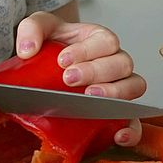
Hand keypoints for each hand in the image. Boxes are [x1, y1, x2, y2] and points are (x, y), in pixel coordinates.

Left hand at [15, 10, 146, 146]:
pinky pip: (134, 122)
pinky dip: (130, 129)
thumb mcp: (39, 28)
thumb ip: (32, 29)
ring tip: (89, 97)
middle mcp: (114, 62)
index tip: (62, 60)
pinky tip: (117, 135)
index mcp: (99, 39)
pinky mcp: (117, 114)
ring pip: (134, 86)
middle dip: (95, 71)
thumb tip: (27, 50)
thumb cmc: (52, 45)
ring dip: (114, 93)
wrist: (48, 65)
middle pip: (122, 63)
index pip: (106, 41)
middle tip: (69, 79)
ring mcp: (119, 87)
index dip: (87, 51)